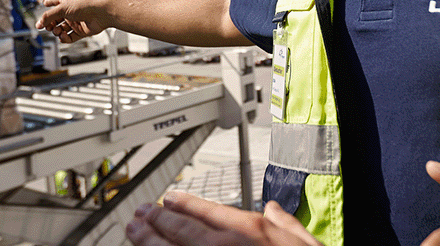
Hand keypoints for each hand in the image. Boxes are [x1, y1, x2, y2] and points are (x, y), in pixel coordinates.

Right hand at [35, 0, 108, 42]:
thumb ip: (48, 16)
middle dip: (50, 24)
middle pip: (55, 19)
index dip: (48, 3)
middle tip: (48, 27)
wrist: (100, 14)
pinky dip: (65, 38)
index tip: (44, 5)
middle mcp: (70, 11)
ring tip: (58, 31)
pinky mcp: (80, 30)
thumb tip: (39, 24)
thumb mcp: (62, 9)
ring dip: (57, 31)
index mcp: (65, 1)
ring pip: (61, 29)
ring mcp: (75, 21)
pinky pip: (69, 37)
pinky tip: (63, 37)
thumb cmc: (84, 6)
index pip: (54, 2)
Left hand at [125, 191, 319, 245]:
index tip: (169, 198)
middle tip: (143, 211)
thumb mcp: (305, 242)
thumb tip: (274, 210)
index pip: (206, 211)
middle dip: (159, 218)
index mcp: (249, 231)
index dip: (183, 203)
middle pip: (181, 228)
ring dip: (148, 239)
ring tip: (134, 229)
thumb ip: (286, 223)